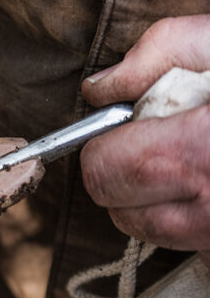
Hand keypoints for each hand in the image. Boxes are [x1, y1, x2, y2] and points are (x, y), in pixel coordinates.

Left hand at [81, 15, 209, 264]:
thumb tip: (99, 88)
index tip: (124, 127)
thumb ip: (157, 53)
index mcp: (197, 154)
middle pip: (119, 212)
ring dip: (155, 202)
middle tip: (155, 142)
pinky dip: (195, 219)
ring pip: (155, 235)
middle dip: (122, 177)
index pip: (102, 172)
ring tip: (193, 160)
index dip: (102, 145)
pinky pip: (198, 245)